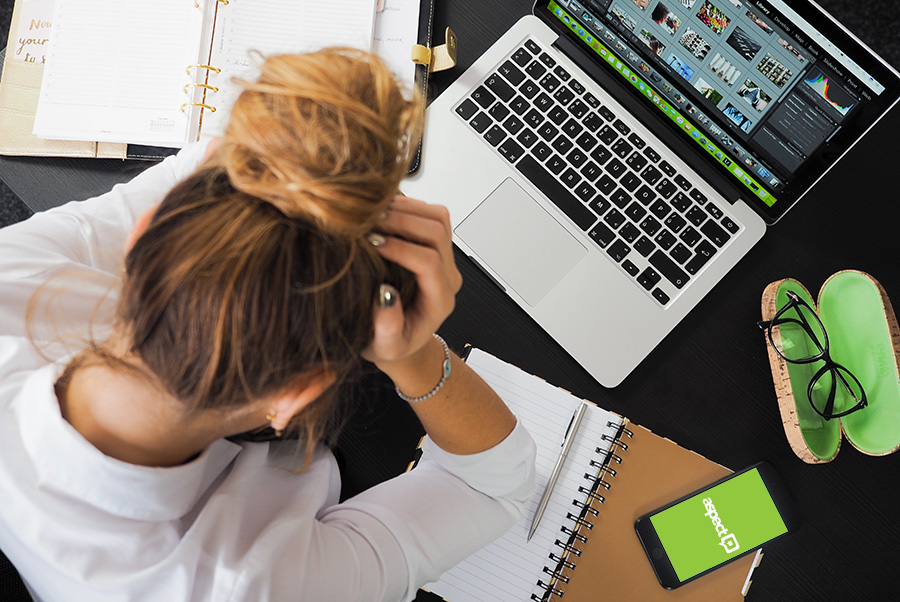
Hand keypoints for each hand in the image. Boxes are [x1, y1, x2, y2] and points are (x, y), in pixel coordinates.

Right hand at [362, 195, 461, 367]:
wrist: (400, 338)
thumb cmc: (392, 343)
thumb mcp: (384, 347)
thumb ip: (387, 328)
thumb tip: (385, 295)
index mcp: (439, 300)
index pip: (429, 262)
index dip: (401, 249)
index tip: (372, 244)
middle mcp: (447, 275)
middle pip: (437, 232)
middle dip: (402, 221)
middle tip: (369, 222)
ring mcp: (444, 257)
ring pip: (438, 217)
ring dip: (406, 209)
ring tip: (373, 214)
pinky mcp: (434, 244)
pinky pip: (430, 214)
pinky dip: (406, 206)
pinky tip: (381, 213)